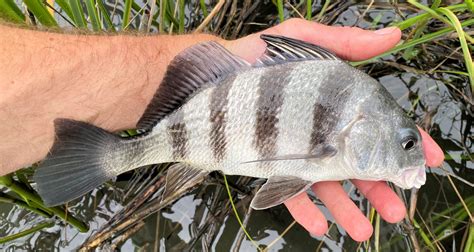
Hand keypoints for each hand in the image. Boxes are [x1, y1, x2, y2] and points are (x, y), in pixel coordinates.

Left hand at [224, 18, 444, 240]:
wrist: (212, 79)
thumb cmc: (260, 59)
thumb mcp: (305, 41)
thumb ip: (346, 42)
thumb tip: (392, 35)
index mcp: (337, 106)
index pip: (380, 127)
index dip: (405, 144)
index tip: (428, 161)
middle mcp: (322, 131)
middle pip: (358, 164)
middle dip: (379, 188)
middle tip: (396, 209)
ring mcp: (298, 151)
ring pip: (328, 184)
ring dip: (347, 209)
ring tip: (364, 230)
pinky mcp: (271, 166)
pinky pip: (291, 191)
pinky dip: (304, 210)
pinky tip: (320, 226)